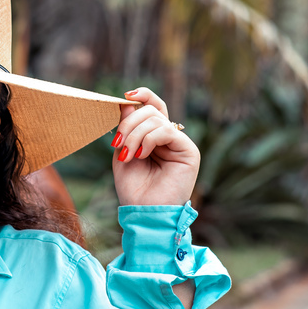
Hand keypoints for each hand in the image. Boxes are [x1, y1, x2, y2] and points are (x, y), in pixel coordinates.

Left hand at [110, 87, 199, 206]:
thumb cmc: (133, 187)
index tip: (125, 96)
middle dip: (129, 122)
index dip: (142, 96)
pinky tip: (141, 155)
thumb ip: (126, 127)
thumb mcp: (123, 151)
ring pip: (156, 119)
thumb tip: (127, 100)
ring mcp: (180, 144)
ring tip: (128, 155)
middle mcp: (170, 138)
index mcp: (154, 136)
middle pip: (151, 111)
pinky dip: (149, 139)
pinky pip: (167, 131)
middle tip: (118, 142)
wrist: (143, 212)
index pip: (153, 106)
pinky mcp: (189, 151)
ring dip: (135, 134)